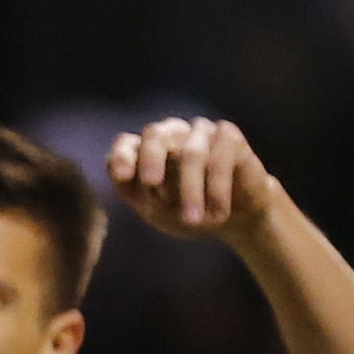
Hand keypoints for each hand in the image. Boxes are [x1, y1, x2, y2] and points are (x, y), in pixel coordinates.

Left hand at [108, 117, 277, 242]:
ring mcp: (200, 131)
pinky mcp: (229, 136)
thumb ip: (135, 192)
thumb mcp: (157, 211)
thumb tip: (116, 171)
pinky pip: (219, 159)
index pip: (126, 144)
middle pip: (155, 135)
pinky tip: (219, 214)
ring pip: (190, 153)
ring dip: (190, 191)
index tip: (122, 176)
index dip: (122, 156)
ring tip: (193, 221)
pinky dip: (216, 190)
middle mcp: (172, 134)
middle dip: (150, 159)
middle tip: (151, 184)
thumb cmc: (189, 213)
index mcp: (146, 151)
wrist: (236, 220)